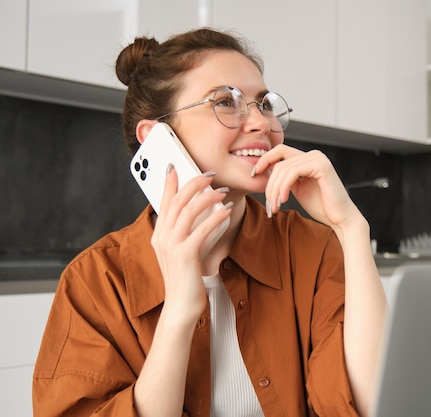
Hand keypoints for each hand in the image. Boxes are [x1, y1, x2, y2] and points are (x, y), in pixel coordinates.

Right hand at [151, 167, 231, 324]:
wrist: (181, 306)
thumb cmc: (185, 279)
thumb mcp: (181, 252)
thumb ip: (185, 234)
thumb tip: (200, 214)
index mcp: (159, 235)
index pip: (163, 202)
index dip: (170, 183)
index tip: (176, 166)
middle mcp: (162, 238)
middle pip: (176, 201)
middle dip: (193, 183)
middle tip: (209, 174)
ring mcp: (171, 246)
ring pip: (188, 211)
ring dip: (207, 197)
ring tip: (222, 192)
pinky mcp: (185, 255)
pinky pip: (202, 229)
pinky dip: (216, 217)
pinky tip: (227, 211)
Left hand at [252, 145, 360, 230]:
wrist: (340, 219)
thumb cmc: (322, 206)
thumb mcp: (298, 189)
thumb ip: (286, 179)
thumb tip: (266, 171)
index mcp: (307, 158)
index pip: (280, 152)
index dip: (264, 161)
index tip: (254, 176)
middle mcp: (313, 155)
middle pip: (279, 161)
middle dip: (270, 184)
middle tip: (269, 204)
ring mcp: (318, 158)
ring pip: (284, 168)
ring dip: (275, 189)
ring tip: (275, 206)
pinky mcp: (322, 166)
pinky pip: (293, 172)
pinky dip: (284, 187)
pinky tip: (283, 200)